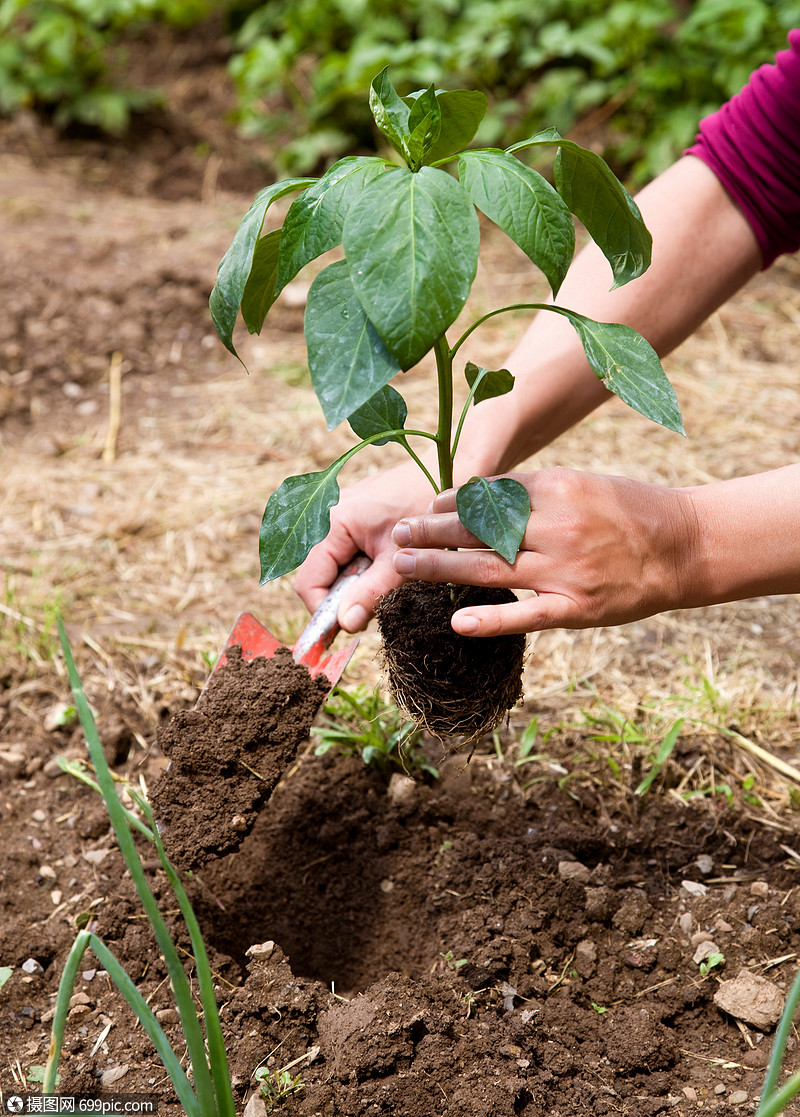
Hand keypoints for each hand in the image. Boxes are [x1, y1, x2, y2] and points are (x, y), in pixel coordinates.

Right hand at [294, 459, 436, 630]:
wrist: (451, 469)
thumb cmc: (427, 509)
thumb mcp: (399, 561)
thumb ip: (370, 593)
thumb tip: (345, 625)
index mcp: (332, 523)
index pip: (309, 582)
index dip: (324, 611)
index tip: (350, 628)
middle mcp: (329, 517)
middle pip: (320, 576)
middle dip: (344, 597)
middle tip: (376, 604)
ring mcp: (342, 515)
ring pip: (336, 566)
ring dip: (358, 583)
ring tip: (389, 578)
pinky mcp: (358, 517)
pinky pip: (349, 552)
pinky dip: (366, 567)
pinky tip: (390, 564)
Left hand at [390, 467, 699, 635]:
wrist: (684, 546)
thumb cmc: (628, 509)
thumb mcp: (581, 484)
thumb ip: (532, 491)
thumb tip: (478, 497)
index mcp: (556, 489)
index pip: (488, 497)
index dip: (450, 504)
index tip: (424, 509)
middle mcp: (556, 526)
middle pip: (479, 530)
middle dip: (431, 532)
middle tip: (397, 534)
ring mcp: (566, 569)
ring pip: (490, 569)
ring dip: (440, 568)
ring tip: (404, 568)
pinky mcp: (578, 607)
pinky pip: (526, 614)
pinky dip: (491, 620)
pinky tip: (457, 623)